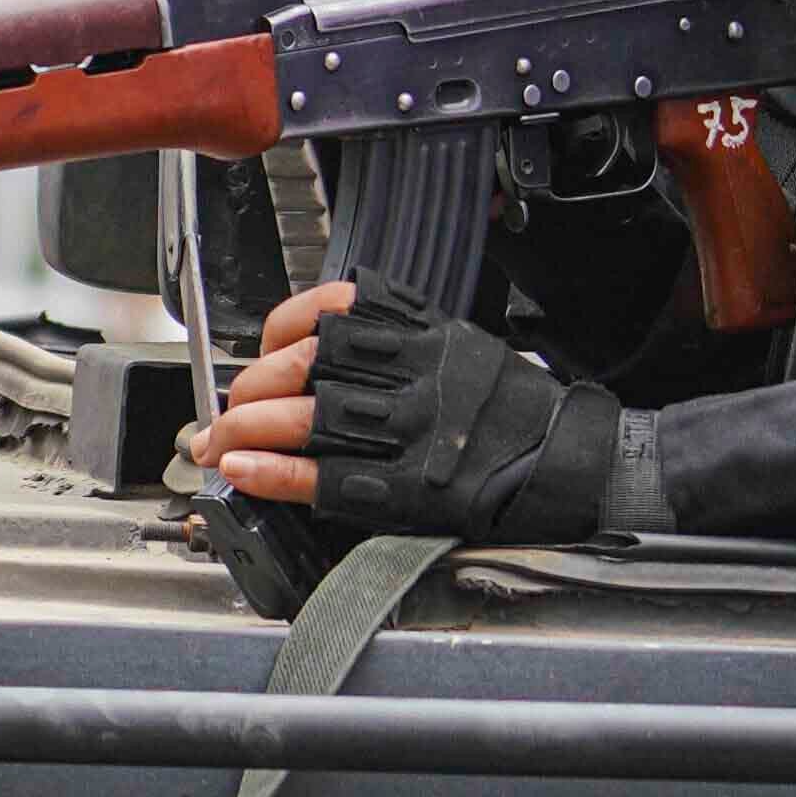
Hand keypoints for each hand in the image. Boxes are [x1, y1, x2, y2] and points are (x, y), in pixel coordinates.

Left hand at [192, 273, 620, 540]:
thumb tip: (321, 352)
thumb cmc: (517, 409)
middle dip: (250, 387)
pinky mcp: (410, 484)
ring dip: (248, 431)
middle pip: (304, 365)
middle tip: (227, 411)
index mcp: (421, 333)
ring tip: (220, 445)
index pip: (331, 312)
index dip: (280, 330)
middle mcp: (411, 373)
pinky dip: (277, 472)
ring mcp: (409, 429)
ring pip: (306, 416)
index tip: (262, 350)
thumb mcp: (459, 346)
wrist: (575, 459)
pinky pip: (327, 474)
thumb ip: (398, 340)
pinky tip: (246, 471)